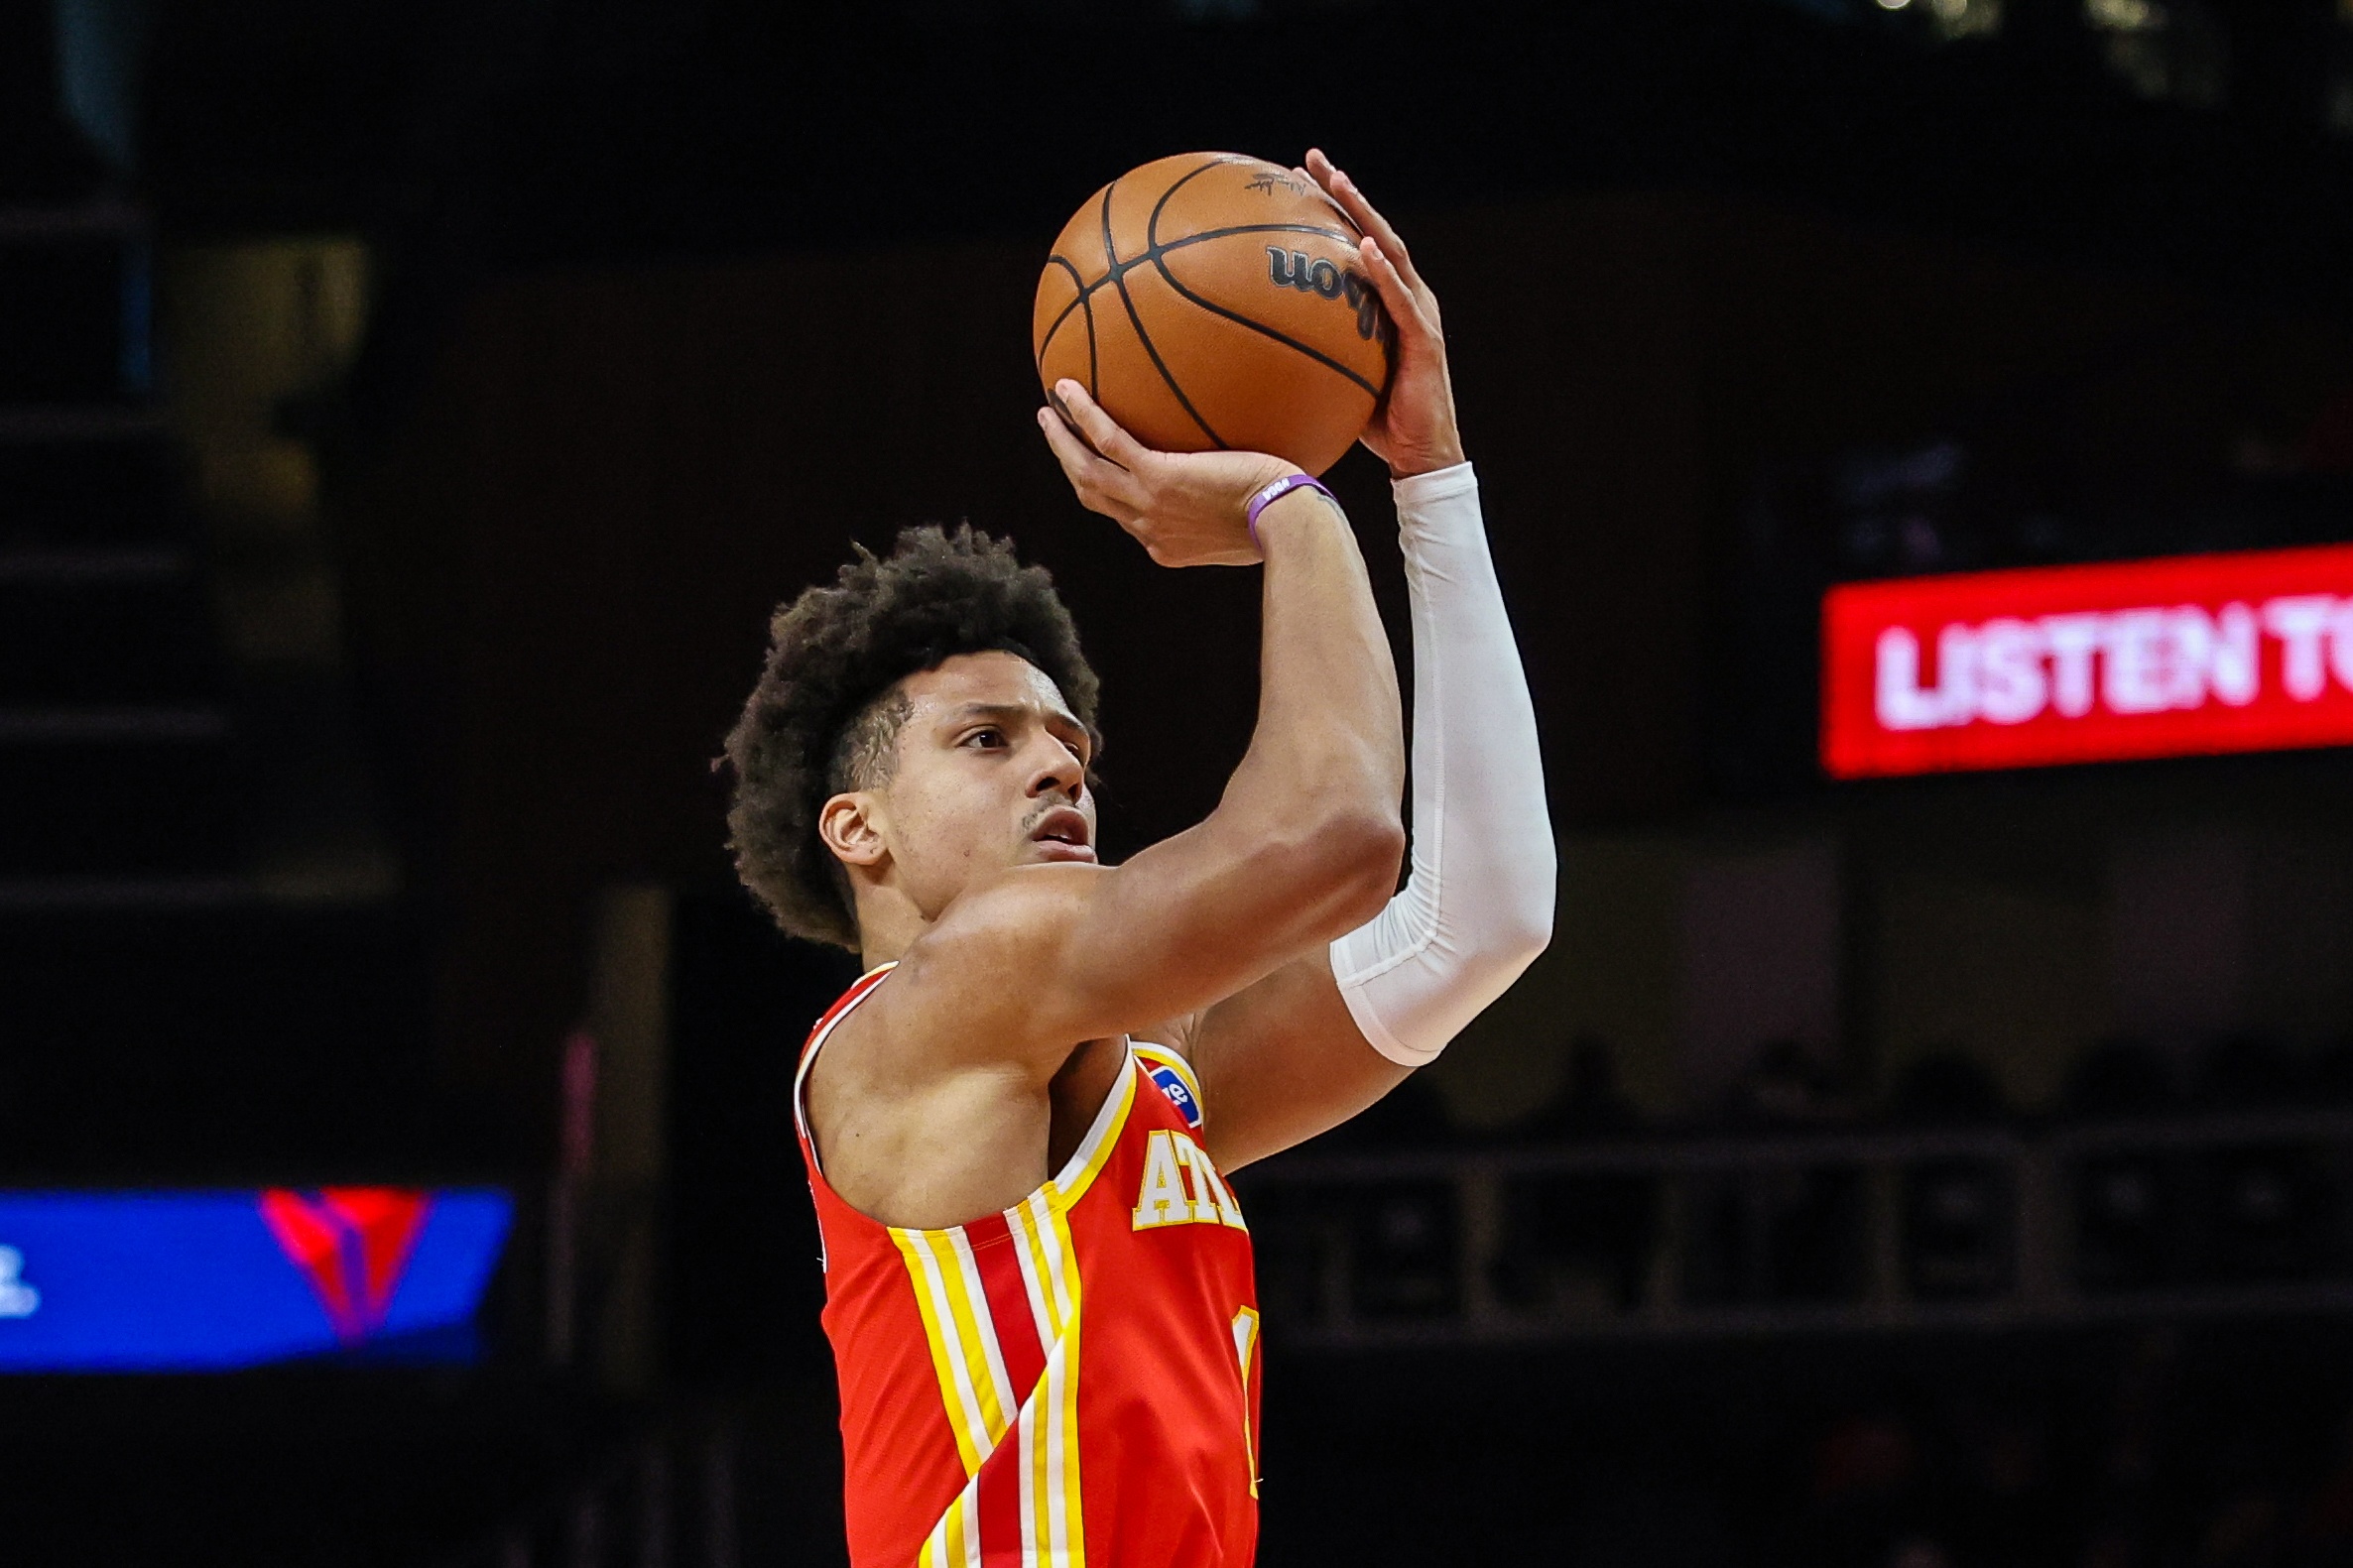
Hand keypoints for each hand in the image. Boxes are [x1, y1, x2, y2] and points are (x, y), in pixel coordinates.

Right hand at [1037, 381, 1296, 566]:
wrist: (1287, 524)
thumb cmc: (1287, 522)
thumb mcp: (1255, 527)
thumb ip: (1237, 510)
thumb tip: (1256, 485)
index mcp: (1167, 546)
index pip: (1127, 520)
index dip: (1109, 496)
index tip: (1102, 472)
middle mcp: (1148, 529)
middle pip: (1094, 497)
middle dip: (1070, 466)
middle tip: (1057, 437)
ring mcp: (1147, 504)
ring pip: (1086, 471)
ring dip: (1062, 441)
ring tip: (1048, 411)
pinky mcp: (1156, 476)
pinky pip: (1107, 439)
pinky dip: (1083, 414)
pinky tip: (1069, 388)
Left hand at [1299, 149, 1464, 479]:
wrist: (1420, 456)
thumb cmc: (1375, 423)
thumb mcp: (1334, 379)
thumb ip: (1307, 354)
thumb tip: (1248, 351)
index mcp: (1387, 302)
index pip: (1355, 242)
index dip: (1330, 208)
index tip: (1295, 178)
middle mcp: (1407, 297)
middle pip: (1373, 230)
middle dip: (1343, 192)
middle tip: (1312, 159)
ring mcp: (1420, 314)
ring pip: (1391, 251)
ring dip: (1364, 215)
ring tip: (1339, 183)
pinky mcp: (1425, 339)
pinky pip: (1400, 300)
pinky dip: (1383, 271)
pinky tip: (1363, 248)